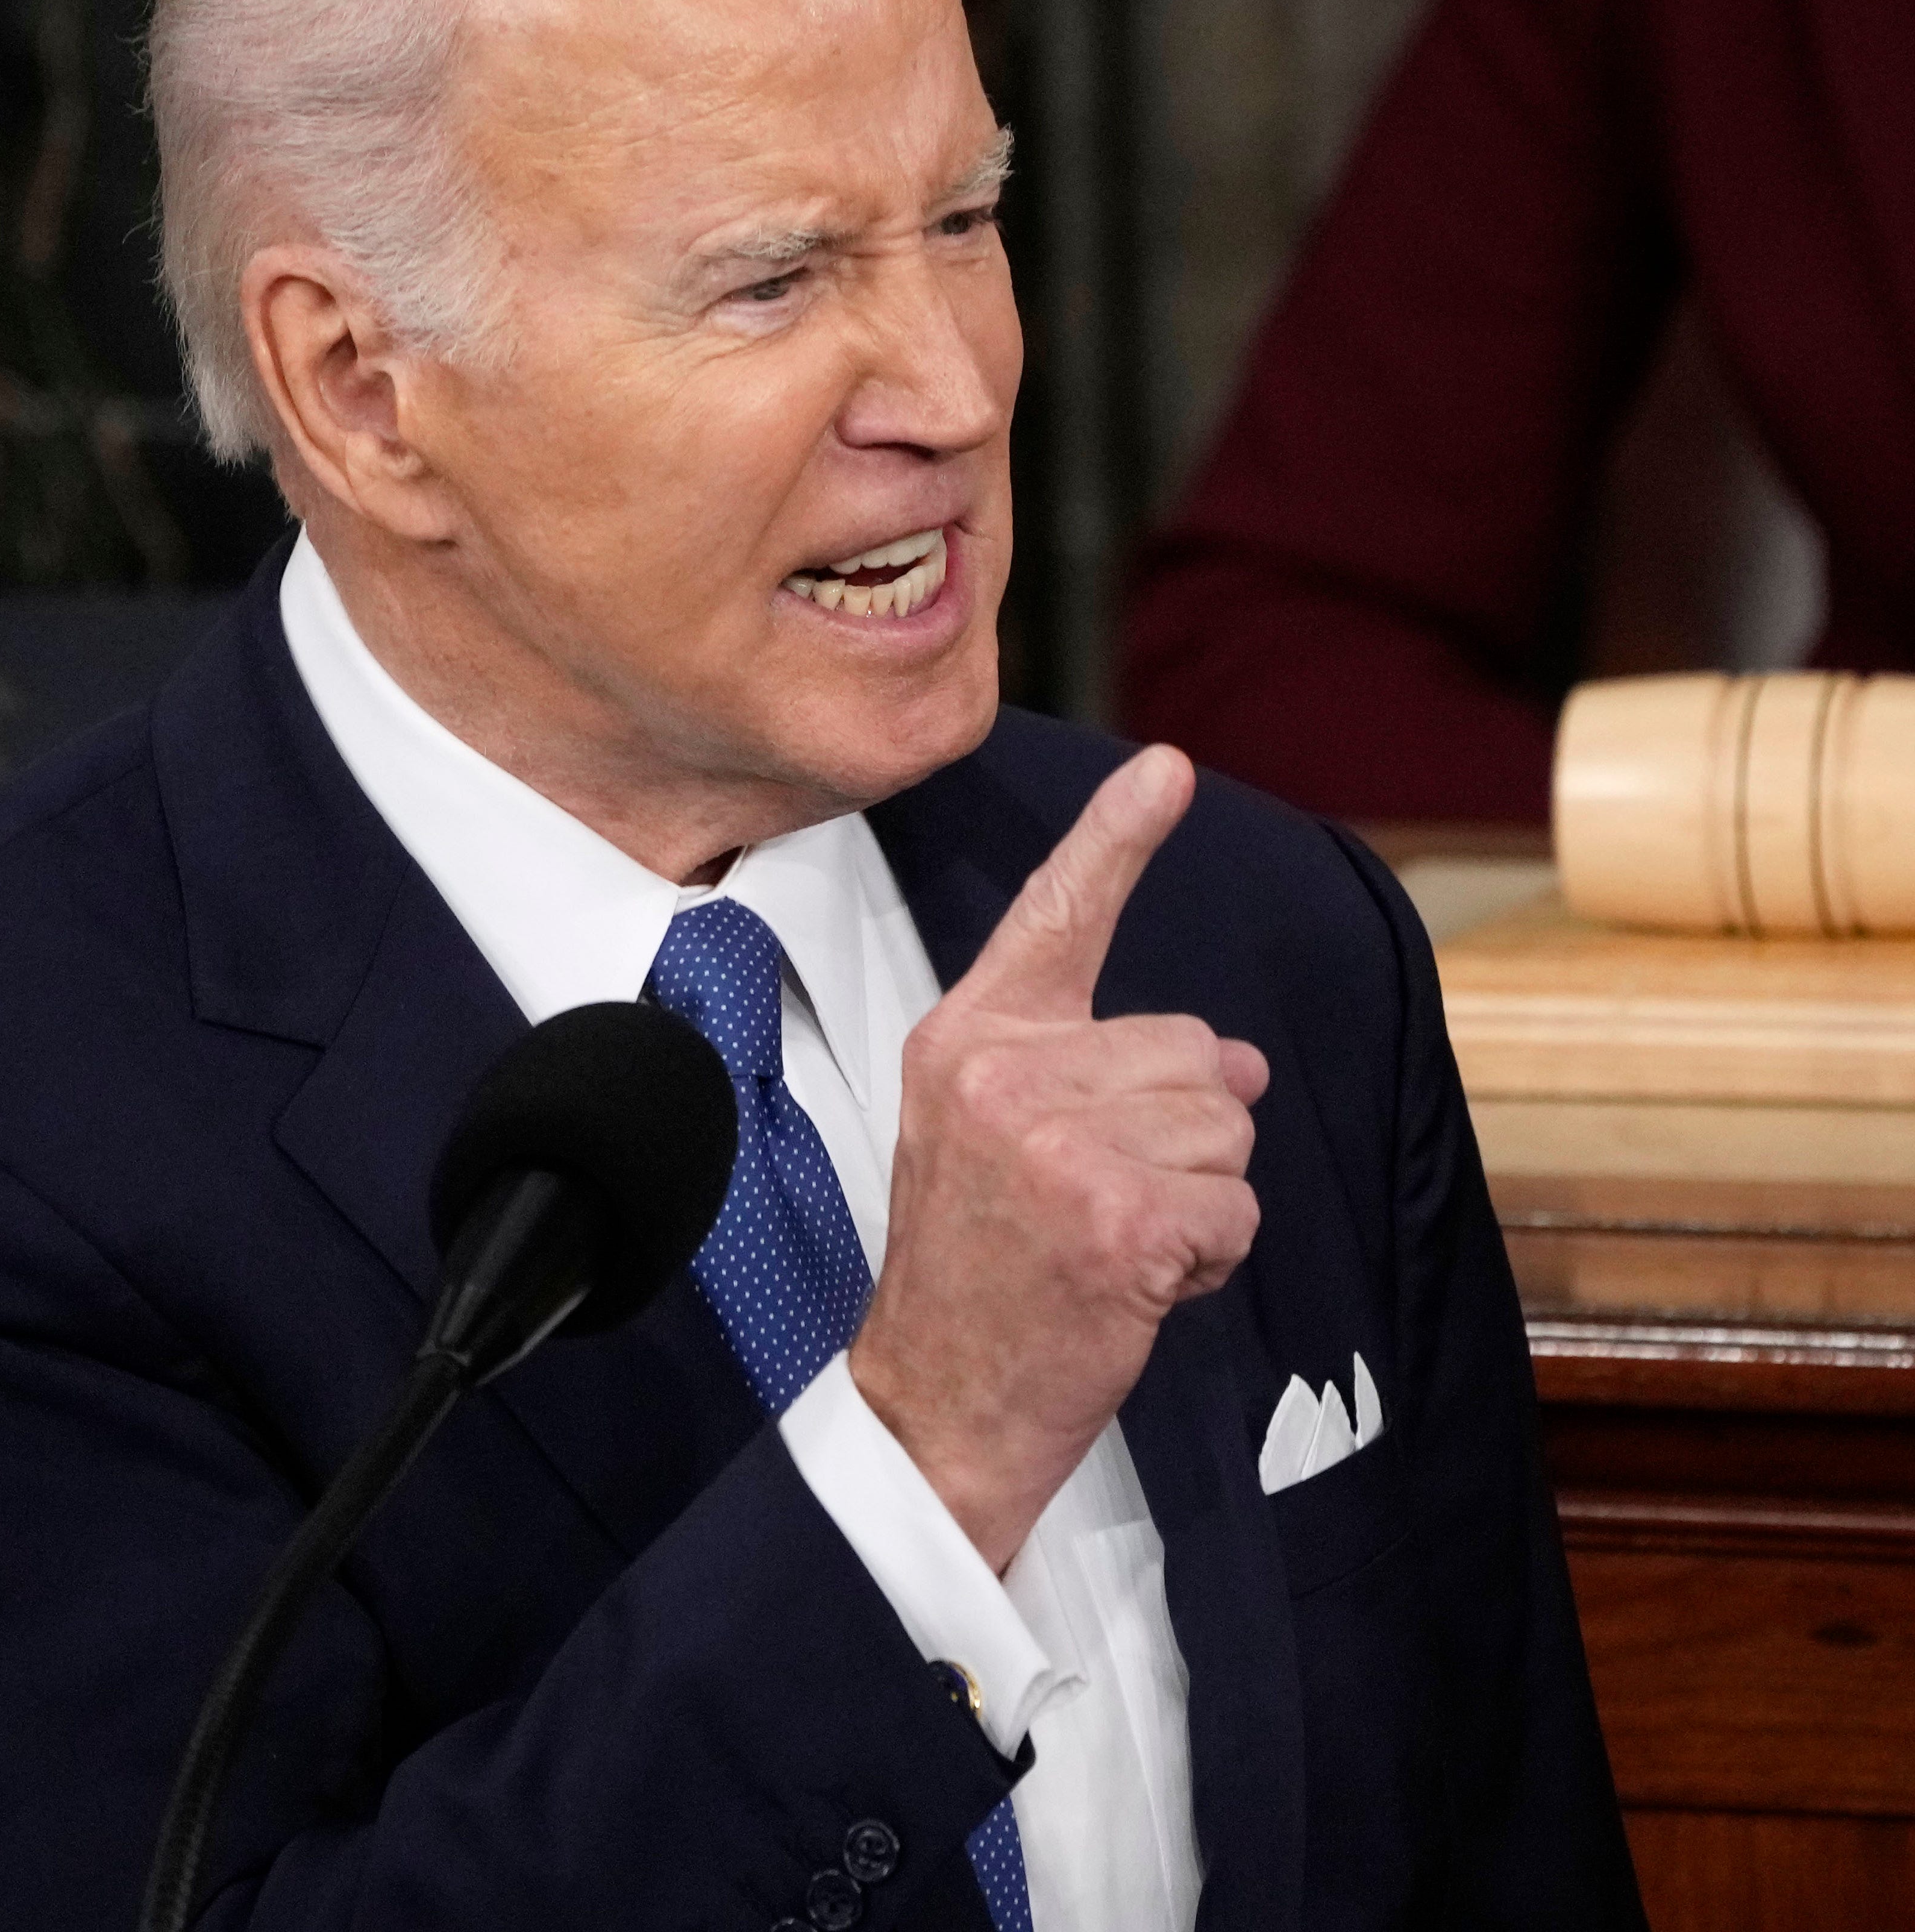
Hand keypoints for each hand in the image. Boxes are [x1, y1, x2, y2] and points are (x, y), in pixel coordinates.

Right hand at [851, 745, 1266, 1571]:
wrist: (935, 1402)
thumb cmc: (975, 1271)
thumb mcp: (998, 1137)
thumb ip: (1103, 1071)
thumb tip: (1239, 1060)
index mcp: (967, 1037)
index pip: (1056, 916)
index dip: (1118, 838)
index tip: (1167, 771)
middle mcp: (1004, 1073)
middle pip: (1191, 1047)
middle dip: (1182, 1133)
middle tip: (1099, 1203)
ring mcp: (1055, 1143)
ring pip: (1225, 1125)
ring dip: (1198, 1197)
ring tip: (1113, 1242)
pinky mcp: (1115, 1217)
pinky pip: (1236, 1207)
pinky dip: (1212, 1258)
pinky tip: (1137, 1285)